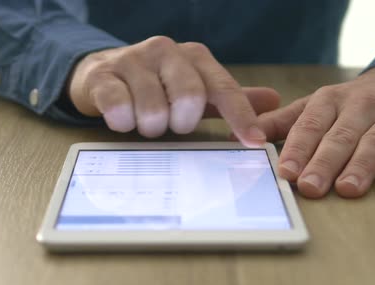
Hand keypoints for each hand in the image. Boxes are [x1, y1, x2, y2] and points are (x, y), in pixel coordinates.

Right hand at [67, 36, 279, 146]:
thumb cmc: (156, 86)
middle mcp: (166, 51)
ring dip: (149, 127)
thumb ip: (230, 98)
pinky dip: (123, 122)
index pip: (223, 89)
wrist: (101, 72)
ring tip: (143, 120)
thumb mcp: (196, 90)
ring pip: (153, 109)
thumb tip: (273, 100)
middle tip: (170, 124)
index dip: (240, 117)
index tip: (254, 143)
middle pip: (189, 98)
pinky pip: (118, 107)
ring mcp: (132, 60)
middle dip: (180, 123)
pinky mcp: (103, 75)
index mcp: (194, 57)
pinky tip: (121, 118)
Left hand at [256, 65, 374, 197]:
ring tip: (348, 189)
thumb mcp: (316, 106)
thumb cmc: (352, 104)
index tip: (285, 172)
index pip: (311, 125)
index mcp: (330, 100)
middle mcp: (362, 106)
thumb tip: (238, 137)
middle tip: (310, 187)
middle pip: (341, 136)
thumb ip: (282, 123)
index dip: (298, 148)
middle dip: (324, 162)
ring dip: (362, 166)